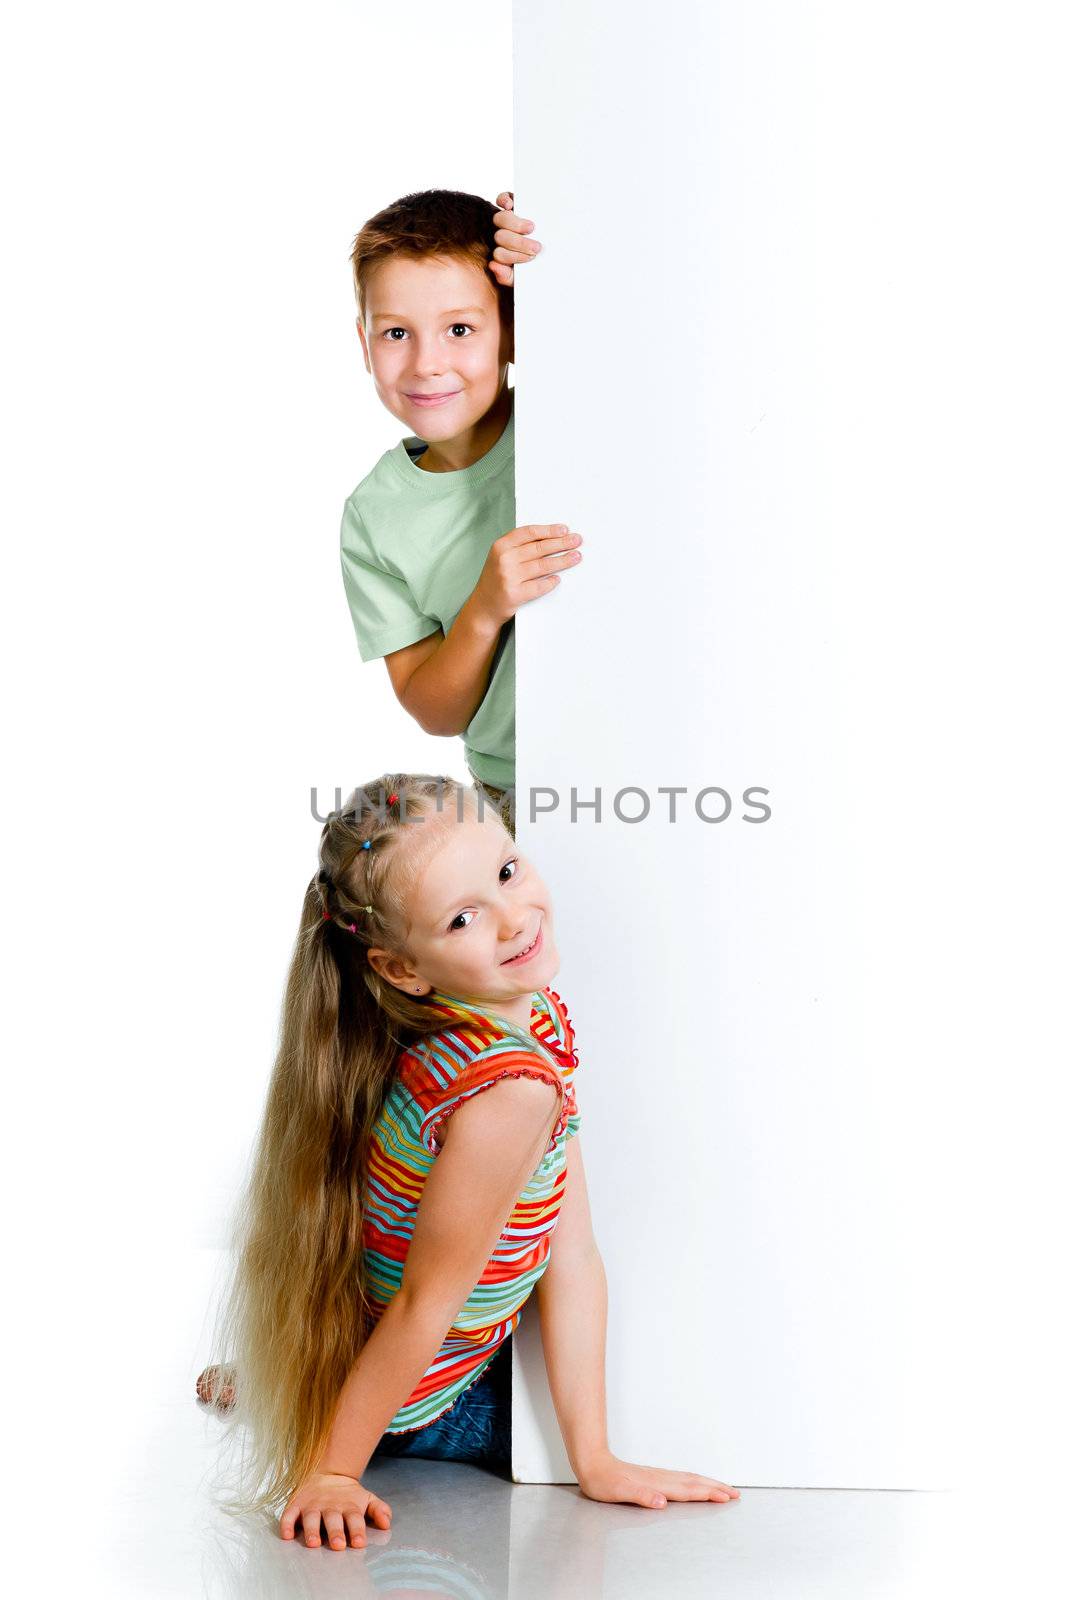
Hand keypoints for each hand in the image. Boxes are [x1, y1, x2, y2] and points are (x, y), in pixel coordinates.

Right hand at [279, 1471, 392, 1550]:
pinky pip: (289, 1514)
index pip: (355, 1519)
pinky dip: (287, 1524)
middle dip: (335, 1532)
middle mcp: (330, 1506)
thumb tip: (387, 1523)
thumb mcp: (367, 1499)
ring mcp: (312, 1505)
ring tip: (313, 1543)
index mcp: (349, 1506)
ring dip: (312, 1530)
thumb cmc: (349, 1495)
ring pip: (311, 1518)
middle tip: (338, 1545)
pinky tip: (287, 1535)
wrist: (329, 1472)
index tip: (359, 1543)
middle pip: (333, 1519)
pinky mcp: (297, 1504)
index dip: (357, 1530)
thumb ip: (379, 1510)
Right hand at [469, 523, 582, 629]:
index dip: (549, 530)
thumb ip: (520, 546)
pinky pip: (539, 587)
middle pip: (539, 548)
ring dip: (563, 561)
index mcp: (500, 546)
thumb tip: (551, 538)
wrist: (484, 606)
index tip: (564, 530)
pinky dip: (550, 582)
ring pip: (543, 566)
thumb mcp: (501, 556)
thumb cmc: (496, 579)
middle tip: (576, 541)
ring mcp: (509, 577)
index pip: (529, 533)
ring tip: (575, 557)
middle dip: (561, 543)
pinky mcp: (515, 594)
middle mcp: (504, 560)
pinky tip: (558, 579)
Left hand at [489, 191, 541, 284]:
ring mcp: (507, 218)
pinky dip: (503, 200)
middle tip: (536, 247)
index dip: (510, 256)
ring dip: (515, 225)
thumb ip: (508, 277)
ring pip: (501, 219)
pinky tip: (510, 206)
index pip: (499, 255)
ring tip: (531, 228)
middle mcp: (503, 236)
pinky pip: (502, 198)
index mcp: (505, 253)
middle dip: (518, 243)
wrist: (555, 256)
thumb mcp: (525, 275)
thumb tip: (493, 265)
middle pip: (500, 236)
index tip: (529, 258)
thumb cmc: (539, 263)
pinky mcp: (513, 202)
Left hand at [577, 1450, 740, 1509]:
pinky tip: (696, 1484)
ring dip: (708, 1483)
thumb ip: (641, 1496)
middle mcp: (661, 1479)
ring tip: (723, 1488)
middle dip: (716, 1487)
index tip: (727, 1497)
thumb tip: (662, 1502)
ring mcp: (658, 1476)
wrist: (592, 1463)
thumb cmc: (604, 1480)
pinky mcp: (653, 1477)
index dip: (708, 1494)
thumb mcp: (619, 1492)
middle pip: (694, 1482)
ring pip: (689, 1479)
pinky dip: (695, 1481)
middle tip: (735, 1494)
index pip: (688, 1490)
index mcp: (657, 1484)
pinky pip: (681, 1479)